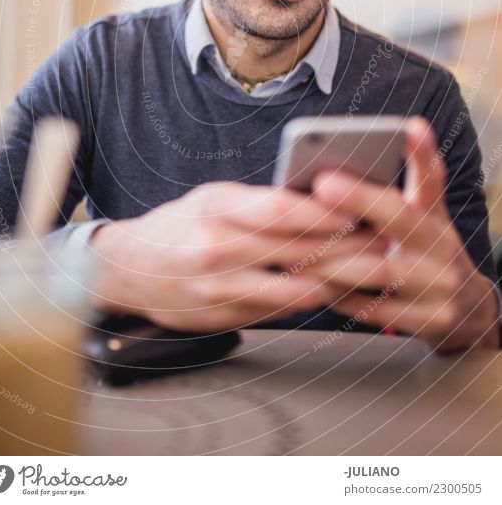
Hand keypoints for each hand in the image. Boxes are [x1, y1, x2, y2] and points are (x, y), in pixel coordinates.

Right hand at [89, 180, 358, 330]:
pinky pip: (277, 311)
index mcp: (217, 208)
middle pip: (295, 250)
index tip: (358, 212)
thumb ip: (260, 203)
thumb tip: (319, 206)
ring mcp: (219, 287)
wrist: (130, 269)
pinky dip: (308, 301)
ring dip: (337, 281)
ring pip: (293, 288)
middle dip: (346, 249)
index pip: (279, 209)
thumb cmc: (181, 225)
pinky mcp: (222, 316)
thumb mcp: (214, 198)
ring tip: (370, 273)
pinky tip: (331, 292)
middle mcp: (217, 248)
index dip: (323, 213)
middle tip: (383, 245)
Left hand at [311, 117, 499, 350]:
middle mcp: (441, 244)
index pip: (431, 177)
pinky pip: (374, 308)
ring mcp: (440, 284)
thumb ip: (396, 189)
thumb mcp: (422, 217)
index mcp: (433, 215)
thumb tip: (369, 151)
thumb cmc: (426, 253)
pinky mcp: (431, 321)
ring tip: (298, 246)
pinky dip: (341, 296)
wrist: (469, 313)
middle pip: (400, 217)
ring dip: (335, 257)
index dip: (422, 151)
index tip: (408, 127)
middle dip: (360, 198)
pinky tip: (314, 286)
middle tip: (321, 185)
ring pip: (380, 268)